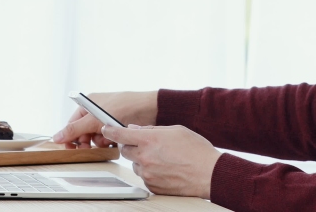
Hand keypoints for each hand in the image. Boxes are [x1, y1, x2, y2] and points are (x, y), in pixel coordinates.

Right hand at [53, 91, 156, 148]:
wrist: (150, 109)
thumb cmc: (124, 106)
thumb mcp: (95, 119)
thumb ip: (75, 129)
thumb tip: (57, 137)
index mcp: (88, 105)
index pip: (72, 124)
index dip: (71, 137)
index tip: (73, 149)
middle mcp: (96, 111)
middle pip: (84, 133)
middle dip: (88, 141)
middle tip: (92, 146)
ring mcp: (107, 119)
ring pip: (96, 138)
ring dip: (100, 142)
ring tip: (108, 141)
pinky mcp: (117, 127)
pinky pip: (108, 139)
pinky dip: (110, 142)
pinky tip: (115, 142)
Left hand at [101, 124, 221, 198]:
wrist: (209, 173)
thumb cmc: (197, 150)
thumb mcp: (175, 130)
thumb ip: (151, 129)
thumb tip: (135, 129)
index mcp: (149, 140)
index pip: (120, 134)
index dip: (110, 130)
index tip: (106, 129)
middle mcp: (145, 158)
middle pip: (125, 150)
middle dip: (131, 146)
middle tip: (146, 144)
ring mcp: (148, 174)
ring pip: (135, 165)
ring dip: (142, 160)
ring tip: (163, 158)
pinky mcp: (153, 186)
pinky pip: (145, 177)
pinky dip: (151, 172)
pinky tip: (166, 169)